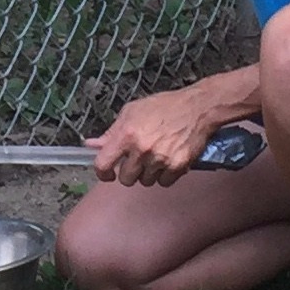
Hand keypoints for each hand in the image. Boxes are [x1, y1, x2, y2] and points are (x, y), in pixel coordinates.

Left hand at [83, 92, 211, 187]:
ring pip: (146, 182)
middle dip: (130, 171)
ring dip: (149, 173)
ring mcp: (160, 159)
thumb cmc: (164, 106)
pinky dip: (165, 175)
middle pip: (126, 179)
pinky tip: (168, 160)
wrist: (197, 107)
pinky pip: (164, 182)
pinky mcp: (178, 166)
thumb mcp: (132, 111)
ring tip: (156, 156)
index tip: (107, 174)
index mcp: (126, 134)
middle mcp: (142, 149)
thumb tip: (92, 144)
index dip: (102, 173)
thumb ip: (111, 132)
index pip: (103, 164)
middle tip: (138, 159)